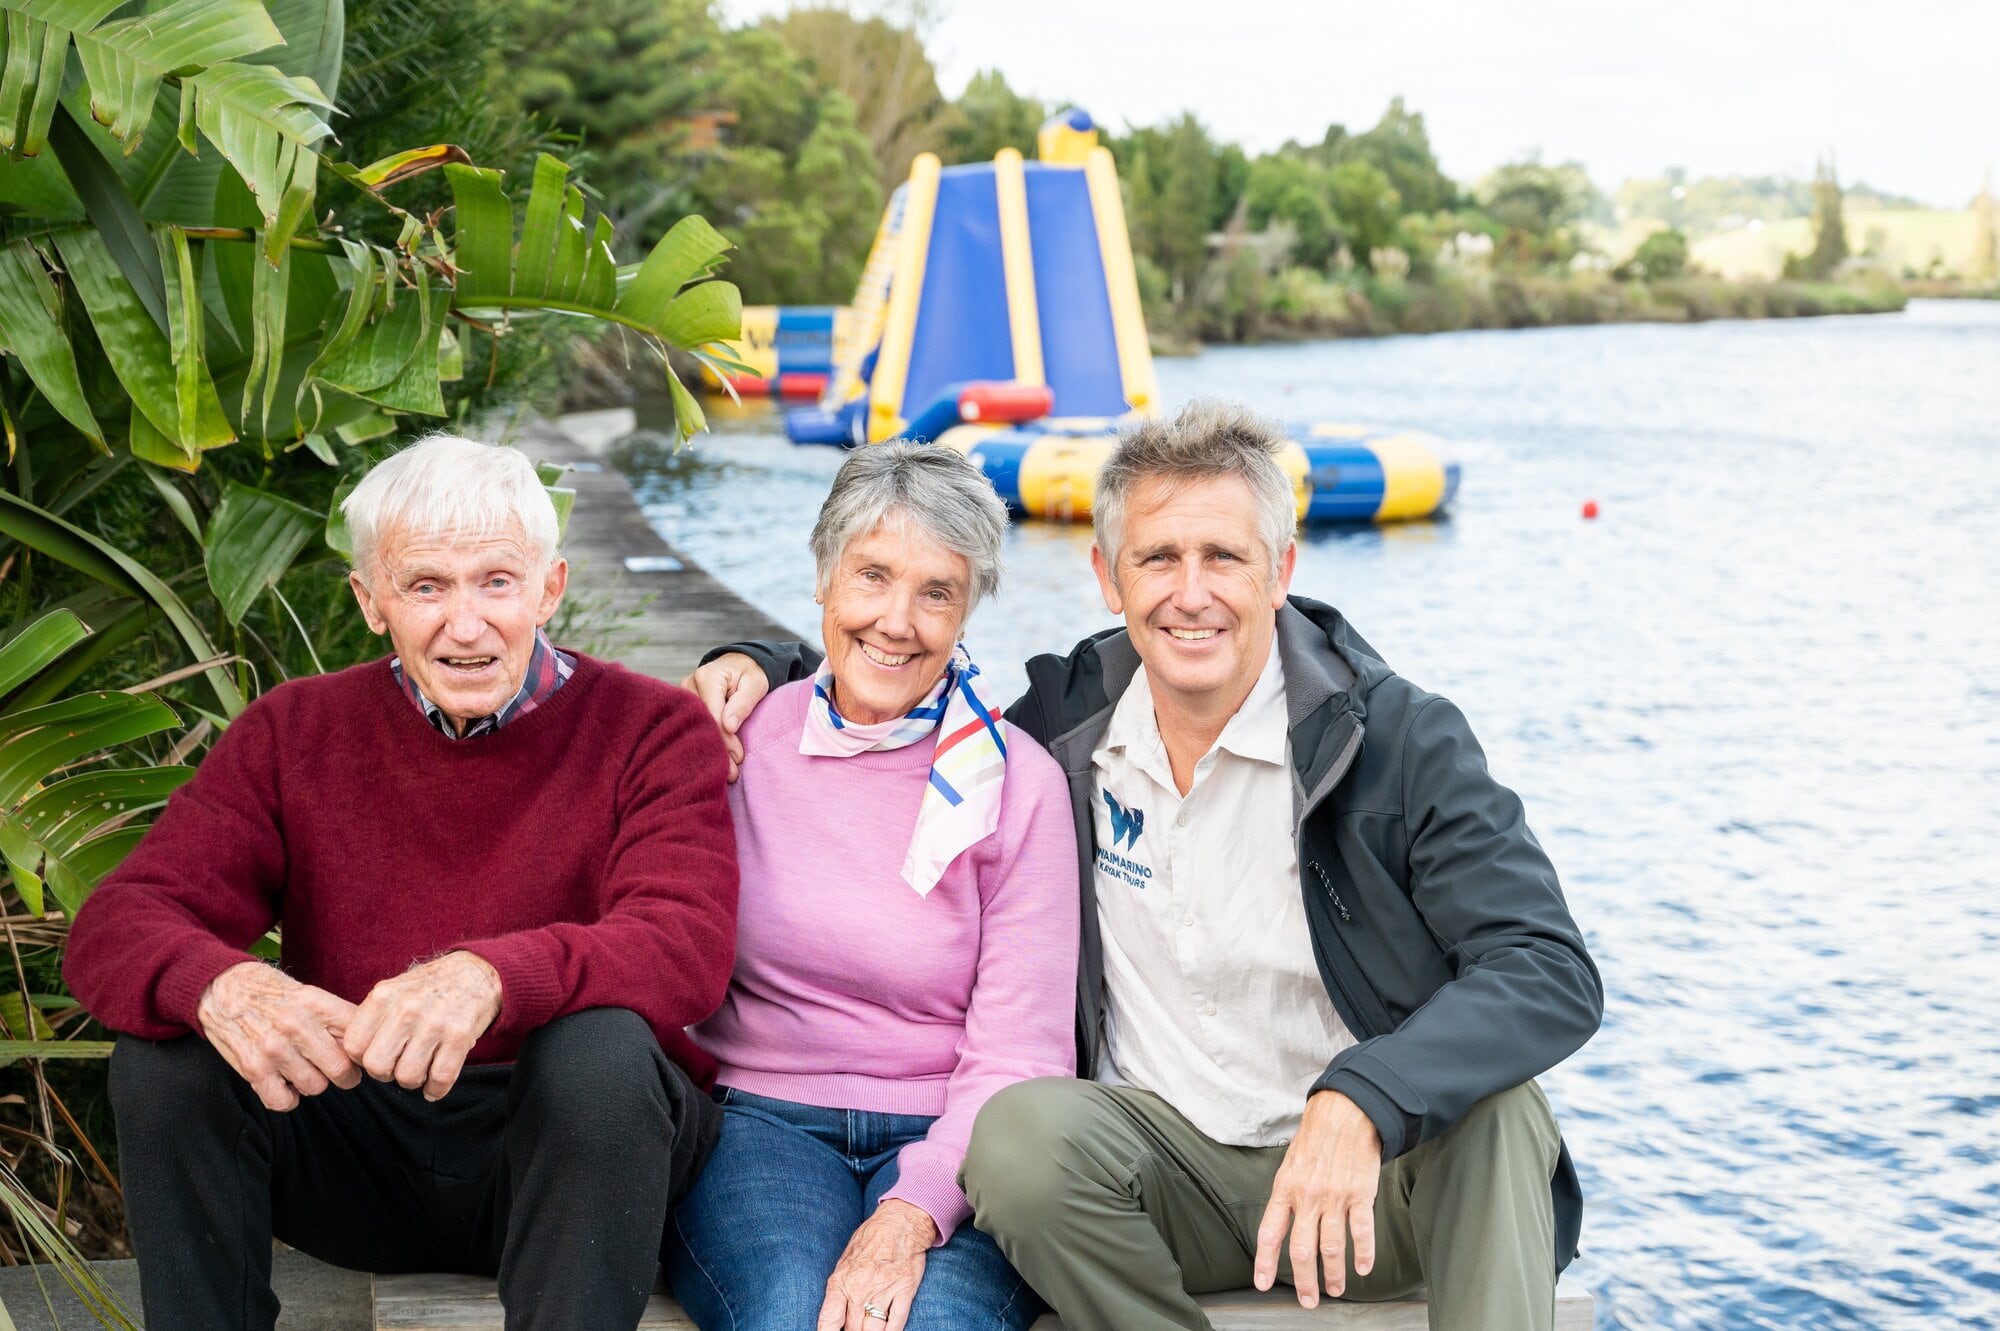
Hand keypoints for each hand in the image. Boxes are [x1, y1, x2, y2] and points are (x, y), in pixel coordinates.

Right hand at [196, 961, 360, 1111]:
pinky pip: (283, 1102)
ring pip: (316, 1087)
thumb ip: (335, 1018)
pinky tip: (286, 1083)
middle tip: (340, 1071)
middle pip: (342, 1069)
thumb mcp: (309, 993)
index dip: (364, 1050)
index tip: (361, 1056)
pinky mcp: (253, 1068)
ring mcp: (274, 1049)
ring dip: (314, 1083)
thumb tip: (366, 1044)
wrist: (222, 987)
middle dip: (346, 1075)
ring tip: (306, 1069)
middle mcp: (297, 1026)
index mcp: (316, 1004)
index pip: (358, 1036)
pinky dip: (288, 1098)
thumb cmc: (270, 992)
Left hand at [341, 951, 501, 1100]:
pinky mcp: (460, 1036)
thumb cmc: (428, 988)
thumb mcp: (393, 990)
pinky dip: (436, 1089)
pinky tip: (435, 1083)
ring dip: (413, 1081)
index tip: (376, 1054)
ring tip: (420, 1069)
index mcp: (383, 997)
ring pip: (408, 1076)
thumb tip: (352, 1056)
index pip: (353, 1046)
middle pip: (377, 1066)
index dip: (361, 1058)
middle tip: (396, 1065)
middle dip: (385, 1074)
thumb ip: (372, 1019)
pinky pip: (440, 1079)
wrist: (475, 973)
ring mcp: (435, 1023)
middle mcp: (406, 1009)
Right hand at [678, 652, 767, 781]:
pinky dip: (705, 743)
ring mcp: (683, 696)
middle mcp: (689, 685)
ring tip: (726, 772)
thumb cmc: (751, 673)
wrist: (741, 663)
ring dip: (710, 749)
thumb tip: (729, 726)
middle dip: (717, 750)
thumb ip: (743, 703)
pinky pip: (692, 728)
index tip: (738, 758)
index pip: (712, 715)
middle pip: (700, 725)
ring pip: (694, 729)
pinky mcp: (684, 707)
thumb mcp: (755, 683)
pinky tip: (713, 760)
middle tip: (732, 774)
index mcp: (708, 677)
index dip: (724, 739)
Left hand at [817, 1199, 935, 1330]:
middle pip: (853, 1330)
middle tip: (856, 1329)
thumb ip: (840, 1289)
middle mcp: (860, 1289)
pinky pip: (896, 1322)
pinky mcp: (904, 1290)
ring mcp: (883, 1291)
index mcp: (841, 1282)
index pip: (829, 1321)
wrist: (900, 1221)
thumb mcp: (845, 1262)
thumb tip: (836, 1317)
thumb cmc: (870, 1240)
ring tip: (871, 1329)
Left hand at [1254, 1090, 1381, 1307]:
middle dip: (1305, 1281)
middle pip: (1302, 1250)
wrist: (1346, 1112)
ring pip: (1332, 1247)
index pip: (1270, 1232)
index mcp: (1285, 1188)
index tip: (1263, 1284)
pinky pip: (1362, 1231)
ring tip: (1336, 1289)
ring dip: (1334, 1274)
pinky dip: (1364, 1253)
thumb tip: (1283, 1223)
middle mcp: (1308, 1196)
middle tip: (1308, 1300)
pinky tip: (1364, 1268)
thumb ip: (1286, 1194)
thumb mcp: (1289, 1163)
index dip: (1265, 1261)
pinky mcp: (1361, 1194)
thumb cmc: (1316, 1137)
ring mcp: (1335, 1197)